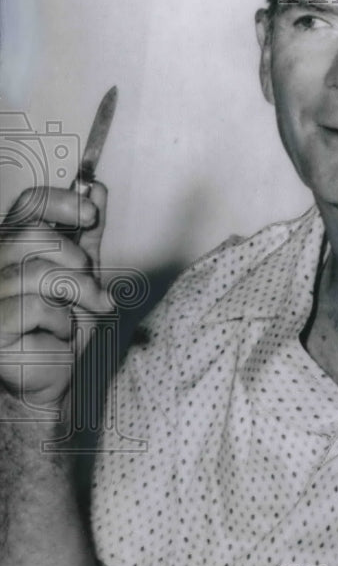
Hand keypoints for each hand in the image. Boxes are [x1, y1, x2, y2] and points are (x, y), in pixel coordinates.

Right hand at [0, 183, 109, 405]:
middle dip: (76, 259)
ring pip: (38, 273)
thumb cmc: (63, 326)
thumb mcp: (84, 275)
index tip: (91, 215)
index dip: (61, 202)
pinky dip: (60, 320)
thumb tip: (98, 190)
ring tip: (91, 309)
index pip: (26, 204)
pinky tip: (60, 332)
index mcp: (12, 245)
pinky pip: (33, 307)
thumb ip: (87, 235)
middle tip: (94, 282)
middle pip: (33, 235)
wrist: (54, 376)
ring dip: (78, 293)